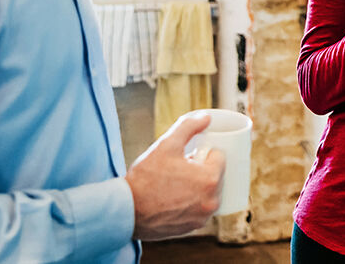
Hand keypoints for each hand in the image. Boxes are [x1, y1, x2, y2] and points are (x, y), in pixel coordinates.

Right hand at [125, 113, 225, 239]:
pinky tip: (176, 198)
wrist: (126, 210)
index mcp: (210, 178)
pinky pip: (200, 208)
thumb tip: (207, 117)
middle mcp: (212, 200)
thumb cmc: (145, 178)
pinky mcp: (193, 227)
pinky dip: (193, 202)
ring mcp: (203, 216)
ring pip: (209, 193)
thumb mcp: (166, 145)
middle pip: (217, 176)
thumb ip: (188, 127)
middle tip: (180, 168)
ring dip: (200, 186)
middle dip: (203, 169)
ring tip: (177, 183)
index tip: (190, 155)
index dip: (204, 153)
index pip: (219, 157)